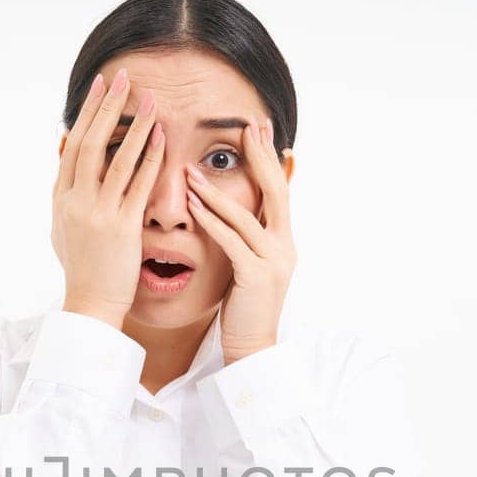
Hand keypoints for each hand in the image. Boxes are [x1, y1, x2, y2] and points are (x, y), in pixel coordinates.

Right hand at [50, 67, 164, 328]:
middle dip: (106, 107)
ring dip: (134, 125)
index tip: (98, 88)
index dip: (87, 113)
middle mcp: (75, 201)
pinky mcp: (121, 228)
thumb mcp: (63, 227)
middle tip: (121, 77)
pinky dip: (150, 158)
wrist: (90, 304)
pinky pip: (138, 185)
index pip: (74, 145)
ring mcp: (97, 213)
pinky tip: (162, 137)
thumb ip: (67, 191)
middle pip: (91, 142)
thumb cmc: (83, 269)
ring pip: (116, 158)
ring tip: (148, 98)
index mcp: (61, 198)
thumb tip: (64, 155)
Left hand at [184, 117, 295, 362]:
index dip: (270, 158)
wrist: (252, 348)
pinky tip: (192, 206)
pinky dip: (211, 221)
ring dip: (218, 191)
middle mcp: (284, 246)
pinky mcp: (255, 276)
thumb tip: (235, 211)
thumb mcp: (249, 265)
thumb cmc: (244, 308)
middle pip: (275, 190)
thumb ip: (246, 236)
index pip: (279, 189)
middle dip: (259, 157)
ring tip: (193, 171)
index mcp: (283, 240)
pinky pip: (232, 241)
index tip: (258, 128)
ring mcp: (273, 260)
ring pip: (247, 215)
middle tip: (246, 128)